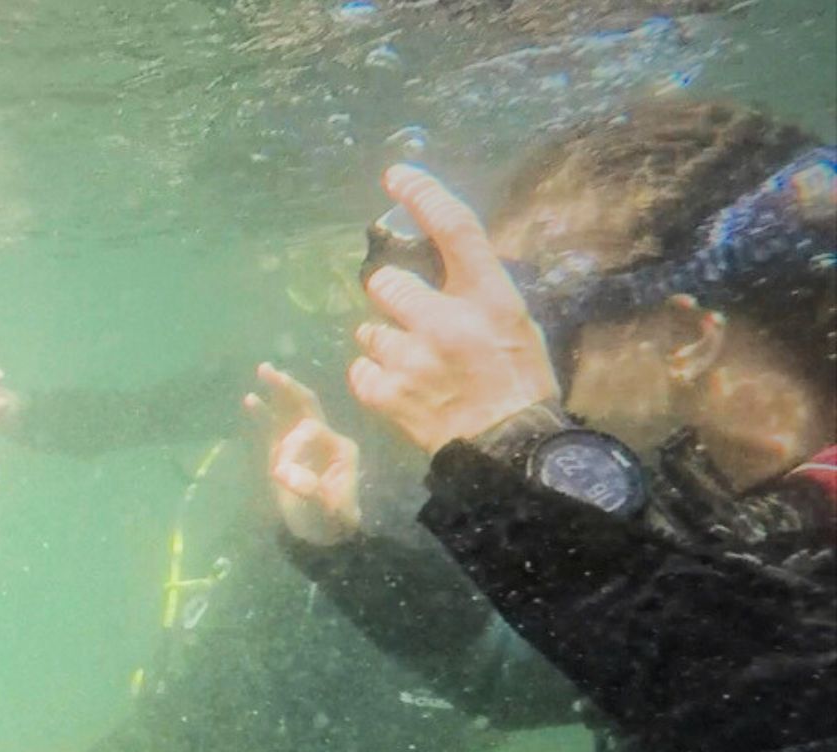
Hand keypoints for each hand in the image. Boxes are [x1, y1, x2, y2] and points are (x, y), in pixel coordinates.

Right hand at [243, 362, 362, 545]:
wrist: (322, 532)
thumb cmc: (330, 521)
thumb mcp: (327, 511)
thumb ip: (310, 491)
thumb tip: (282, 472)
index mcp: (340, 447)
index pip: (312, 431)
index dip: (292, 446)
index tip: (281, 474)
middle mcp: (324, 438)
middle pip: (306, 405)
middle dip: (289, 388)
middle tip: (269, 370)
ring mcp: (303, 442)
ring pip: (290, 410)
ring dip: (277, 391)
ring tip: (263, 370)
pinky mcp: (285, 450)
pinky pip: (274, 426)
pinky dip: (263, 413)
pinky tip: (250, 399)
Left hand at [351, 165, 561, 451]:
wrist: (509, 450)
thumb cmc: (518, 381)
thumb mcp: (514, 323)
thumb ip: (477, 290)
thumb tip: (442, 258)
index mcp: (489, 298)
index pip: (455, 228)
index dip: (424, 194)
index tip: (397, 175)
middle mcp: (447, 322)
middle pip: (385, 282)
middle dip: (393, 298)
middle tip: (415, 320)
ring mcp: (412, 359)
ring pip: (368, 329)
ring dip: (384, 341)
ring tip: (415, 364)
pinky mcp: (386, 393)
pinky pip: (359, 367)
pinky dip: (374, 375)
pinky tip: (402, 387)